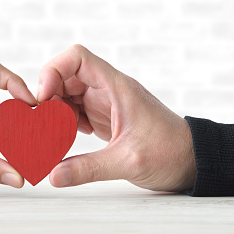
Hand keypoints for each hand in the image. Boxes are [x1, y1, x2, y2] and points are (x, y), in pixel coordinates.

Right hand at [37, 45, 195, 191]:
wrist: (192, 159)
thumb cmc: (171, 152)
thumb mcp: (129, 161)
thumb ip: (89, 168)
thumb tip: (54, 175)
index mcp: (117, 87)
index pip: (77, 58)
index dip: (54, 70)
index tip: (44, 96)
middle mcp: (108, 90)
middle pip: (66, 75)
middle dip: (48, 94)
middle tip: (41, 121)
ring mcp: (105, 103)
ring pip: (67, 93)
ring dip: (54, 110)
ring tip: (48, 132)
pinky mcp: (103, 116)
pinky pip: (74, 110)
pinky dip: (63, 121)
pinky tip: (61, 138)